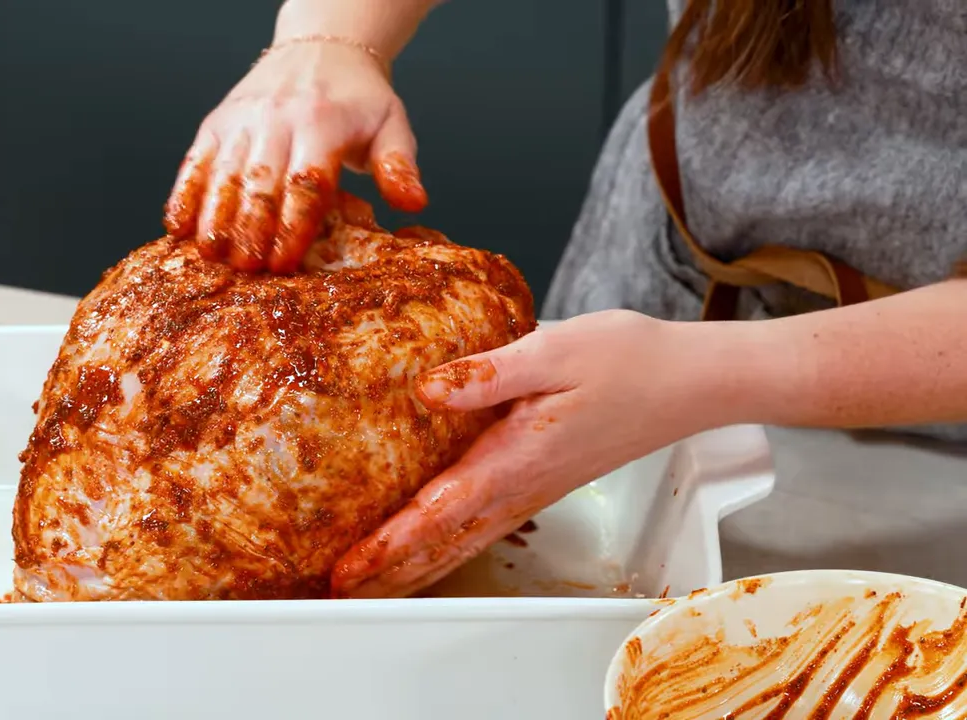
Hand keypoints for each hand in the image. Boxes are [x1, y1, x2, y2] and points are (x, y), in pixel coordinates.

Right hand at [162, 41, 426, 273]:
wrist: (321, 50)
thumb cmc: (357, 100)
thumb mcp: (391, 125)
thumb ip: (399, 166)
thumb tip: (413, 202)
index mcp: (322, 121)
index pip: (306, 181)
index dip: (293, 226)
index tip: (286, 263)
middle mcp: (277, 118)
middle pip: (260, 182)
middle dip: (252, 229)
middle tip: (248, 270)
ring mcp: (241, 120)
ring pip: (223, 174)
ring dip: (215, 218)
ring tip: (213, 255)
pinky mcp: (215, 123)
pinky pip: (194, 162)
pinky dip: (184, 195)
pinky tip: (179, 229)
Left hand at [331, 310, 725, 598]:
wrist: (687, 380)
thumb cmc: (627, 360)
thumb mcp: (552, 350)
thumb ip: (487, 374)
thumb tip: (425, 390)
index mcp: (514, 457)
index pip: (438, 511)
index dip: (390, 542)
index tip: (350, 566)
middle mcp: (521, 485)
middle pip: (444, 542)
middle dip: (391, 569)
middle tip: (343, 588)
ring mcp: (533, 489)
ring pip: (463, 541)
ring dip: (417, 566)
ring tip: (374, 582)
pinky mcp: (542, 480)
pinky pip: (484, 526)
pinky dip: (449, 546)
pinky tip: (435, 546)